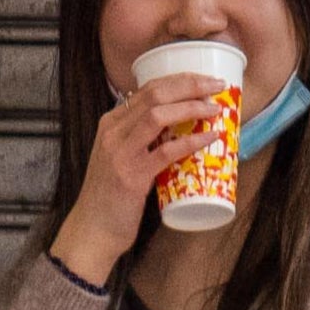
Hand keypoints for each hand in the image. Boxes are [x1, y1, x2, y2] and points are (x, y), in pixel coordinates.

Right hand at [51, 73, 225, 286]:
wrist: (92, 230)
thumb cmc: (111, 196)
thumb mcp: (120, 157)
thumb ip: (141, 139)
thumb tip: (176, 128)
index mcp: (110, 123)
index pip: (147, 88)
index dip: (179, 80)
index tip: (205, 79)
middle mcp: (112, 131)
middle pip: (154, 94)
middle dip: (189, 84)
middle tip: (216, 85)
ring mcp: (120, 153)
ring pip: (157, 115)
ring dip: (190, 107)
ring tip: (215, 107)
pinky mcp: (131, 176)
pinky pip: (166, 151)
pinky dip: (191, 141)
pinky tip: (210, 137)